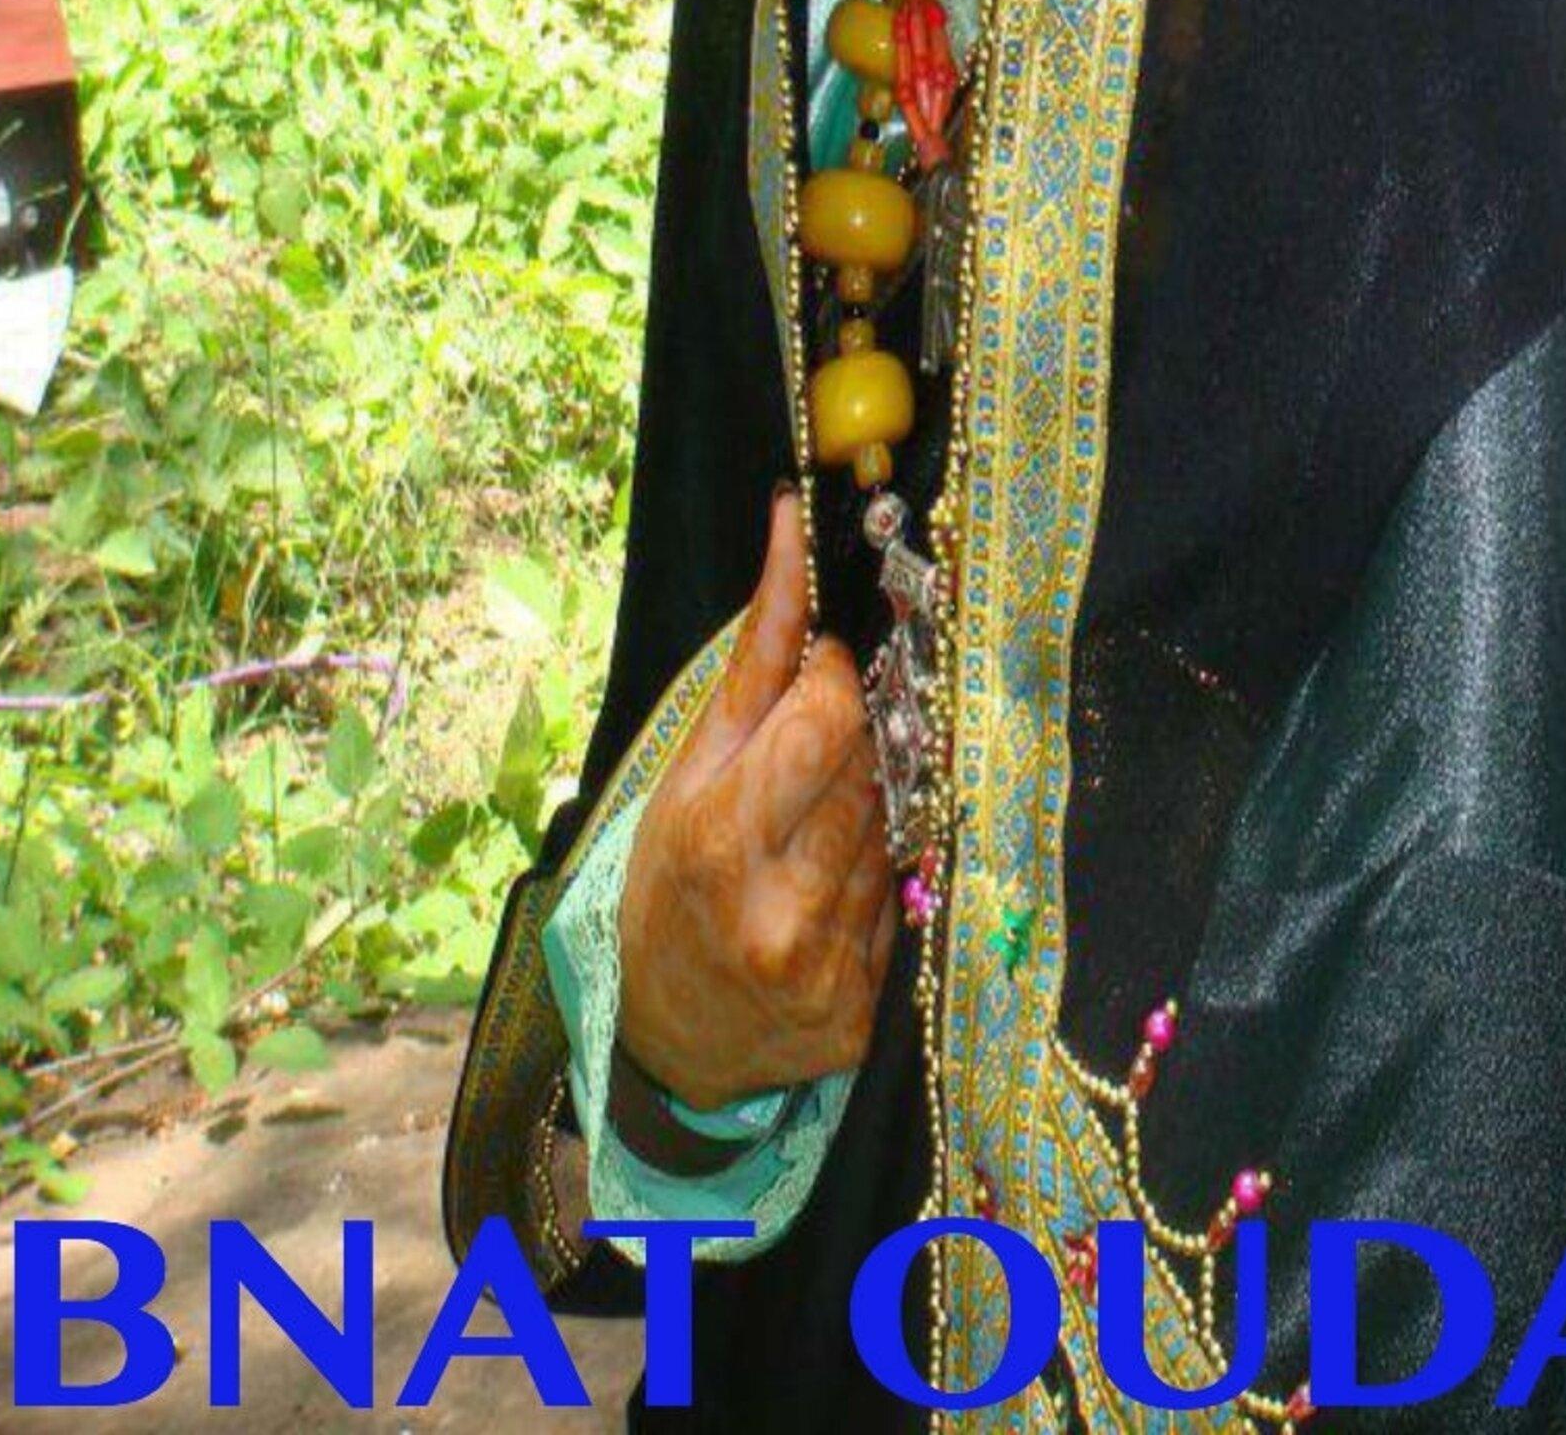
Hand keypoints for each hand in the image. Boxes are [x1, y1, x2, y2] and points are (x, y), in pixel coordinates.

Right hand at [614, 489, 896, 1112]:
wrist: (664, 1042)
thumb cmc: (668, 883)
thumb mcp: (690, 768)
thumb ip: (757, 652)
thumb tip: (793, 522)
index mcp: (723, 840)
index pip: (832, 713)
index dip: (840, 674)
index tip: (828, 668)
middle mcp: (781, 911)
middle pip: (875, 765)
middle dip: (859, 738)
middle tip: (819, 752)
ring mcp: (826, 970)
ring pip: (896, 828)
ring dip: (871, 808)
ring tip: (813, 832)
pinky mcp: (860, 1015)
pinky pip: (901, 902)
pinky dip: (877, 880)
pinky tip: (829, 894)